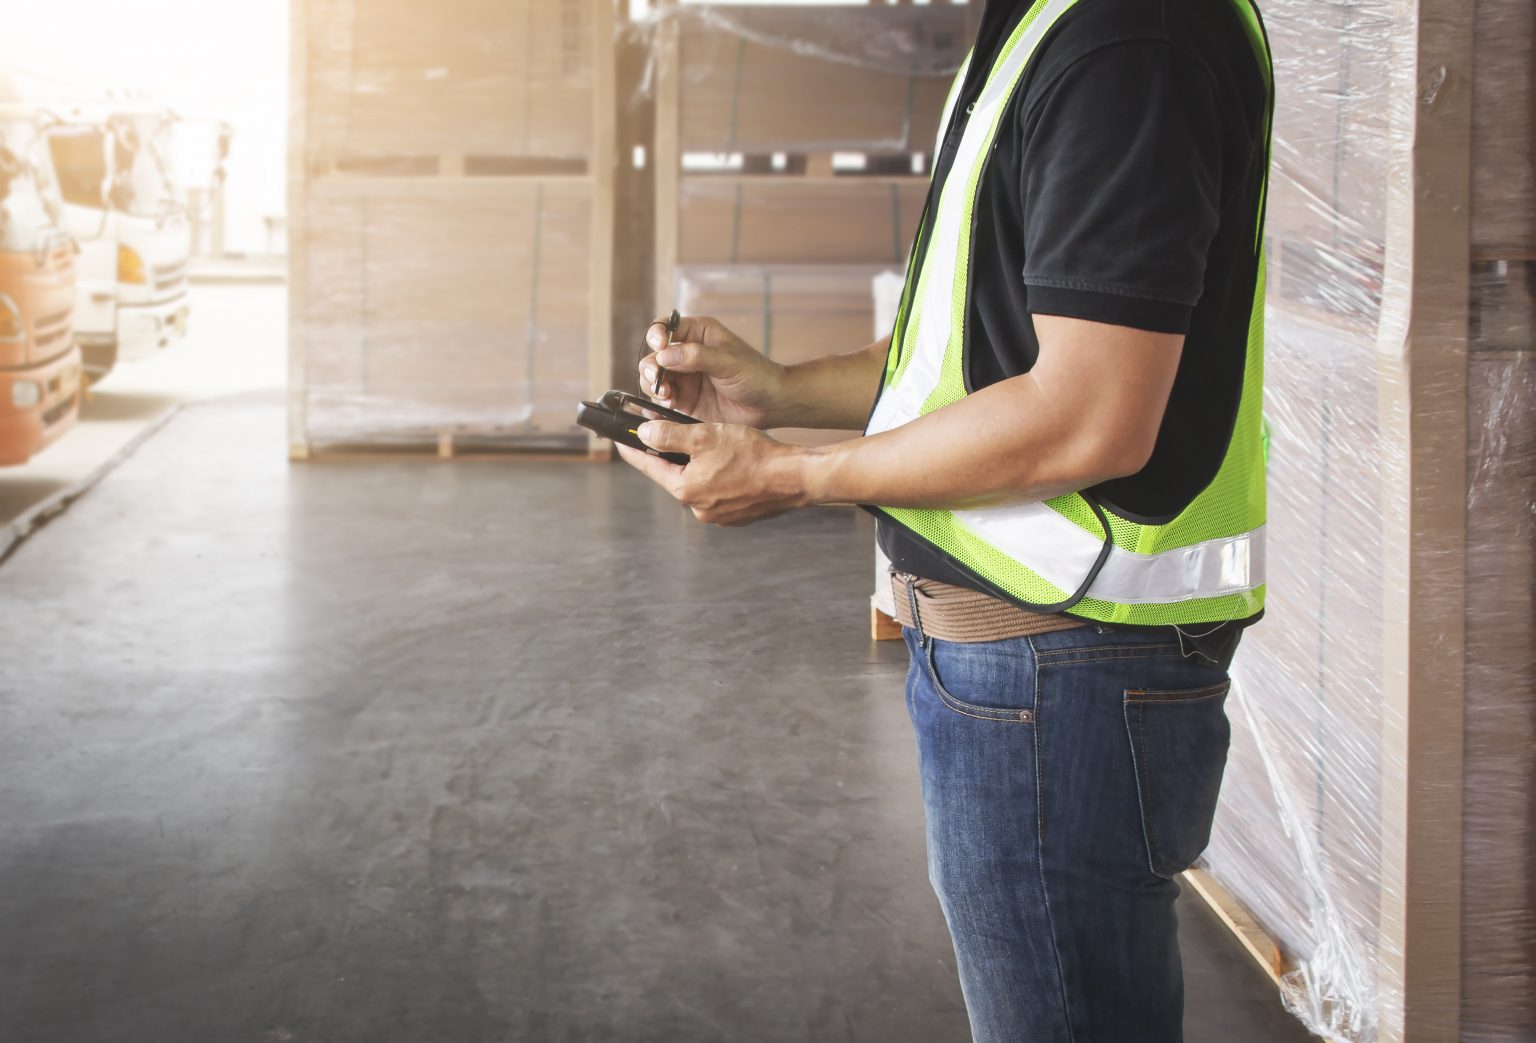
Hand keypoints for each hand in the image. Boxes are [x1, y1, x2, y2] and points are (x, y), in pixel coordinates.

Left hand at [615, 420, 809, 525]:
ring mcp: (719, 515)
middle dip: (671, 456)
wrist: (794, 478)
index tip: (617, 439)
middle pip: (674, 476)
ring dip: (699, 466)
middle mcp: (699, 508)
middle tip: (671, 435)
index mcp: (685, 489)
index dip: (632, 450)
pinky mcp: (737, 515)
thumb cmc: (751, 454)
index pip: (649, 466)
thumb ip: (669, 436)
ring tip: (714, 446)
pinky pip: (719, 493)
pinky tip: (733, 463)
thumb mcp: (704, 436)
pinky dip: (720, 477)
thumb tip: (644, 434)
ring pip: (699, 483)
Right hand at [640, 314, 784, 427]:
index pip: (665, 327)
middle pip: (654, 354)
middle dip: (651, 365)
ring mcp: (684, 378)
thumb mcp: (728, 361)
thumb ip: (696, 356)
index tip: (660, 346)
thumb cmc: (755, 374)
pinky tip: (668, 404)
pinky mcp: (684, 400)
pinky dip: (659, 401)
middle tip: (656, 376)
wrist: (770, 404)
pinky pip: (662, 399)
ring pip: (653, 377)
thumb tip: (663, 355)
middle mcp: (686, 353)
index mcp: (698, 333)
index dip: (657, 335)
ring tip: (665, 393)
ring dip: (652, 384)